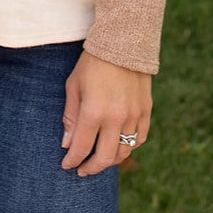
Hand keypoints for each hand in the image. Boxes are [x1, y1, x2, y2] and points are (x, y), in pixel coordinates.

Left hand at [61, 50, 151, 175]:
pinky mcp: (146, 111)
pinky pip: (139, 139)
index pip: (82, 148)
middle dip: (91, 168)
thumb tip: (67, 145)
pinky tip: (119, 146)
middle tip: (82, 170)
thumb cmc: (92, 63)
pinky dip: (129, 147)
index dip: (72, 160)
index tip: (66, 165)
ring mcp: (134, 116)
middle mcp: (116, 118)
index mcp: (94, 111)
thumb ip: (71, 117)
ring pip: (124, 151)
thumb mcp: (74, 86)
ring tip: (99, 160)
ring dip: (110, 160)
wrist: (123, 42)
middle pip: (105, 157)